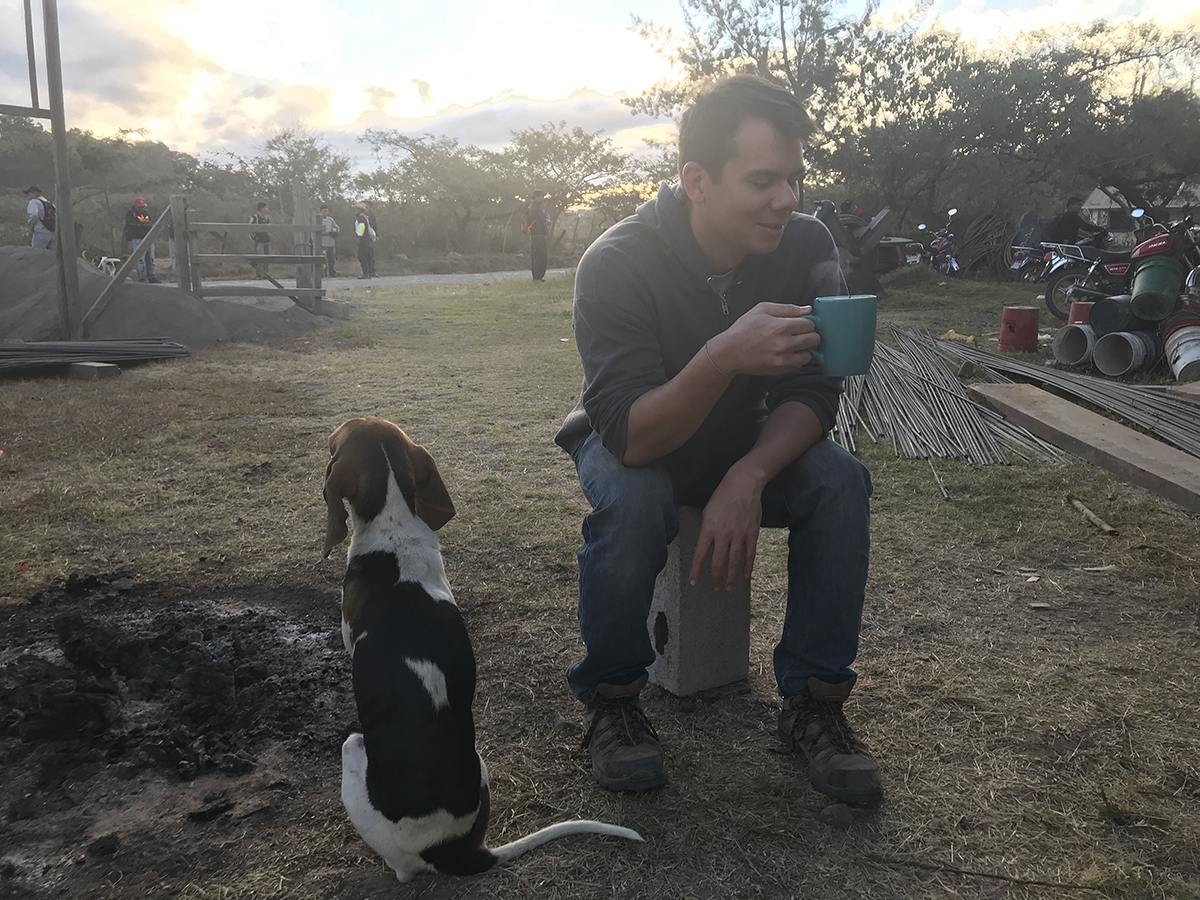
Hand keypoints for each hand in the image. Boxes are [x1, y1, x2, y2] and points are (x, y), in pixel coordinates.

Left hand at [689, 465, 763, 590]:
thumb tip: (706, 545)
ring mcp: (739, 534)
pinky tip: (746, 575)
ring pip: (734, 562)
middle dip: (715, 578)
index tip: (693, 582)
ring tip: (728, 587)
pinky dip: (748, 566)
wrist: (743, 484)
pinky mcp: (752, 533)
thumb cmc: (723, 496)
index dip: (696, 570)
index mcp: (708, 528)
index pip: (700, 554)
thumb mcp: (707, 511)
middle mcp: (723, 534)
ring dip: (731, 577)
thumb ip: (707, 530)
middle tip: (715, 588)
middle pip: (718, 562)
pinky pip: (750, 554)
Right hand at [707, 303, 819, 376]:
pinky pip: (799, 364)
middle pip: (814, 339)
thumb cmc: (744, 330)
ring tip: (792, 345)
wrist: (730, 352)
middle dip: (809, 335)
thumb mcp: (762, 310)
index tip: (802, 324)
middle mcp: (785, 344)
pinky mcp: (780, 369)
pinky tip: (786, 353)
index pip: (810, 324)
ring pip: (809, 354)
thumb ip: (787, 308)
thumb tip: (807, 310)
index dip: (807, 322)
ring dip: (804, 349)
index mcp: (781, 326)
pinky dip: (796, 358)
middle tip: (799, 334)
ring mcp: (783, 359)